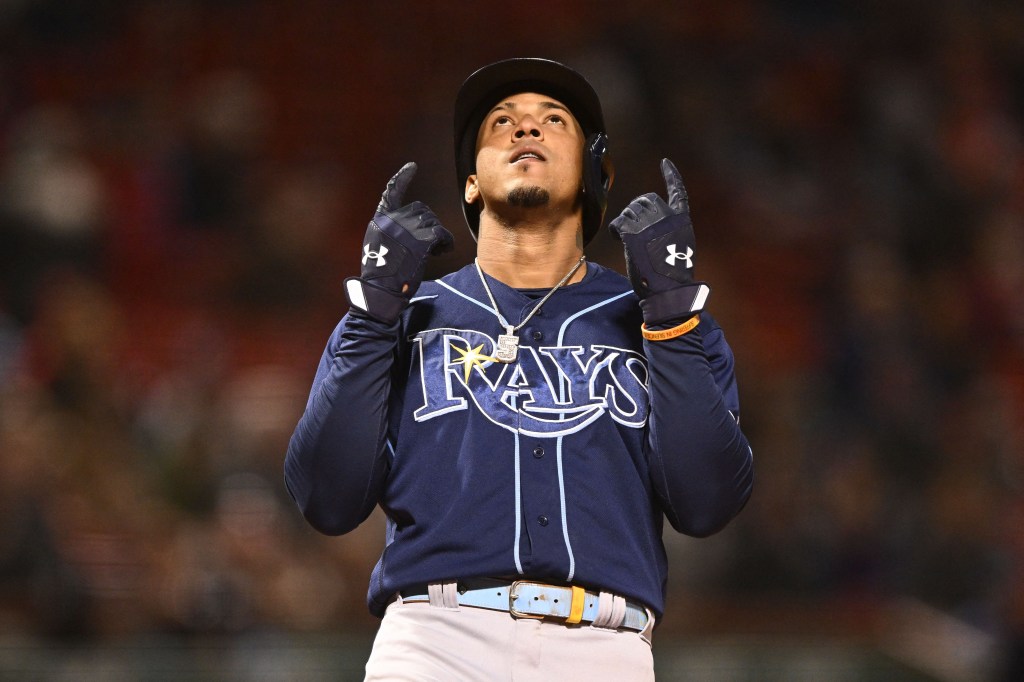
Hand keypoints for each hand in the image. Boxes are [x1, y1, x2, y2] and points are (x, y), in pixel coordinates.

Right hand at [345, 162, 453, 322]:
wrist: (381, 292)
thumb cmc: (381, 278)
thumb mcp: (378, 248)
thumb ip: (391, 233)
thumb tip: (411, 229)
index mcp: (379, 222)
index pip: (391, 192)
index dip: (402, 178)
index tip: (412, 167)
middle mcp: (392, 221)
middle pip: (421, 210)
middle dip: (428, 224)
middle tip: (429, 244)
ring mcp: (406, 229)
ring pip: (433, 221)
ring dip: (437, 236)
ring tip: (432, 252)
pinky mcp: (421, 241)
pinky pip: (442, 234)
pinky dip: (445, 243)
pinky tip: (440, 252)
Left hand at [608, 158, 709, 324]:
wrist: (667, 290)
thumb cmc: (671, 276)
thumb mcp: (679, 246)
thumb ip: (667, 231)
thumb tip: (651, 228)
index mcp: (681, 220)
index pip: (678, 191)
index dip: (671, 176)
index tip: (665, 163)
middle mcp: (667, 216)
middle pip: (646, 199)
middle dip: (637, 208)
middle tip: (634, 227)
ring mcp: (649, 223)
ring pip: (630, 210)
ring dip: (626, 222)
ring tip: (630, 240)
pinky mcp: (633, 232)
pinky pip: (617, 223)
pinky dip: (616, 231)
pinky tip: (621, 241)